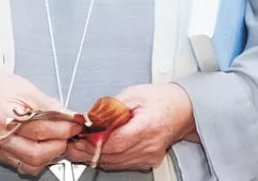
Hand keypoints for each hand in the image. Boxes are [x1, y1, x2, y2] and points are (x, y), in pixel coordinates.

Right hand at [0, 59, 81, 174]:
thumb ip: (52, 107)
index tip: (77, 124)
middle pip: (36, 152)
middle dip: (60, 144)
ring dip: (52, 154)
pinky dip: (41, 159)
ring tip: (59, 139)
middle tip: (71, 133)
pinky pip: (25, 165)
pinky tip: (46, 146)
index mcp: (3, 117)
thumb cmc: (0, 88)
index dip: (64, 128)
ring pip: (32, 164)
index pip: (41, 129)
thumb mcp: (28, 90)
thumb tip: (72, 117)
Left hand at [65, 83, 195, 170]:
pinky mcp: (146, 161)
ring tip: (82, 142)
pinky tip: (98, 147)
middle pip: (112, 156)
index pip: (115, 142)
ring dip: (95, 155)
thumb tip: (91, 118)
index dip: (93, 142)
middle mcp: (148, 146)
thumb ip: (111, 107)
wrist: (184, 110)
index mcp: (147, 126)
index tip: (79, 136)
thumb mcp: (133, 94)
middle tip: (73, 141)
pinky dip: (107, 157)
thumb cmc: (162, 99)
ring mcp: (148, 156)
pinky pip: (120, 163)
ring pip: (113, 163)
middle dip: (88, 150)